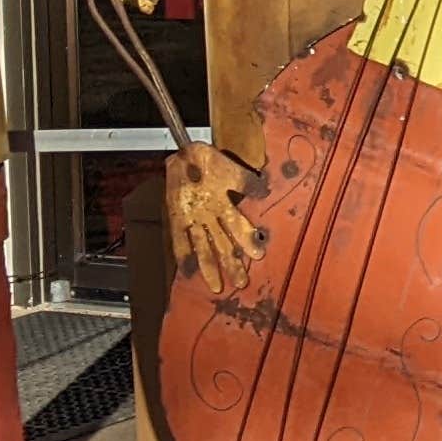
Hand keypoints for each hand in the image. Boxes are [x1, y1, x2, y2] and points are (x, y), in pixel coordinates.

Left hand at [164, 143, 265, 294]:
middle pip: (224, 245)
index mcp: (225, 206)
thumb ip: (247, 182)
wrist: (184, 153)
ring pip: (204, 247)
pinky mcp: (176, 218)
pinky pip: (179, 239)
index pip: (239, 228)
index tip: (259, 255)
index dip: (248, 241)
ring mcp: (193, 219)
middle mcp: (210, 217)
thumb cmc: (209, 160)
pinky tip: (187, 271)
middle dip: (232, 264)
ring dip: (210, 267)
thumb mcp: (231, 170)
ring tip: (216, 286)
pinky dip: (183, 255)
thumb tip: (264, 191)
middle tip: (241, 283)